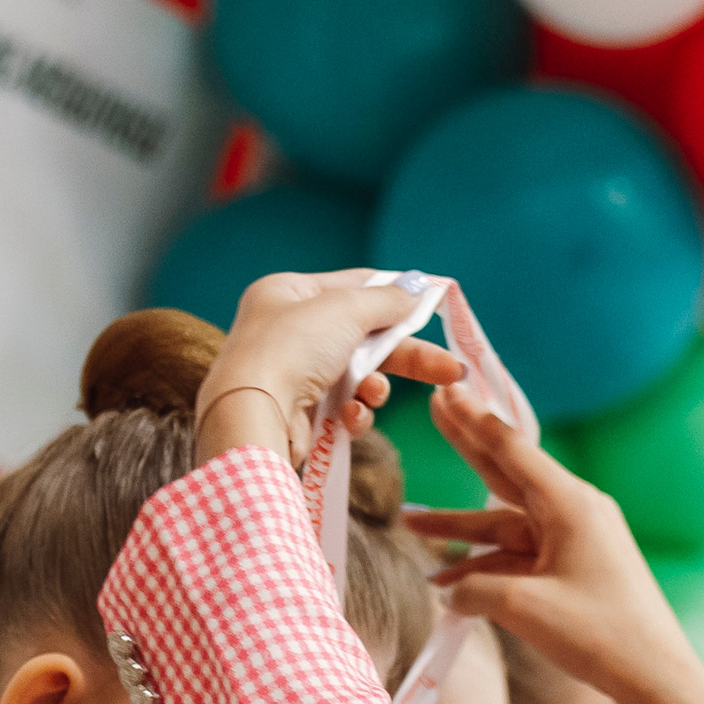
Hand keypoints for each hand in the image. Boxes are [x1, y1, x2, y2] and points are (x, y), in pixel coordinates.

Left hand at [195, 271, 466, 465]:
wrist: (254, 414)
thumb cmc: (292, 348)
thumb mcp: (346, 310)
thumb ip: (388, 300)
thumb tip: (419, 286)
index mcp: (288, 293)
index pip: (353, 286)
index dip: (396, 294)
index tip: (434, 303)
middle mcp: (286, 330)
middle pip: (363, 337)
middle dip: (405, 356)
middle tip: (449, 369)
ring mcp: (292, 373)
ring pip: (357, 377)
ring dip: (374, 388)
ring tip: (373, 396)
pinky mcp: (298, 413)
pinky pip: (342, 408)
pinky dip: (354, 413)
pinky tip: (352, 417)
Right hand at [412, 391, 703, 703]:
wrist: (654, 678)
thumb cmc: (599, 635)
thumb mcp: (524, 607)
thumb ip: (475, 589)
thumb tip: (451, 591)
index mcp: (571, 505)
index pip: (512, 451)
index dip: (474, 421)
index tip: (448, 389)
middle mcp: (574, 515)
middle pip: (508, 476)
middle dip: (467, 447)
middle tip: (435, 408)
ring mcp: (576, 544)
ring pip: (506, 527)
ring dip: (461, 533)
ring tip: (410, 523)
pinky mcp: (574, 573)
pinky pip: (520, 560)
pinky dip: (486, 569)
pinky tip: (447, 585)